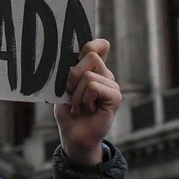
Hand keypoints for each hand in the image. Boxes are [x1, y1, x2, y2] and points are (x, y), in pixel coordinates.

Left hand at [54, 39, 118, 165]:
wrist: (74, 135)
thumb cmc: (68, 111)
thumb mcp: (63, 88)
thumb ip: (69, 71)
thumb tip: (72, 55)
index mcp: (93, 69)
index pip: (100, 45)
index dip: (92, 43)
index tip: (79, 53)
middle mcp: (105, 74)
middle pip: (90, 55)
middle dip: (73, 74)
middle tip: (70, 90)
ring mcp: (112, 85)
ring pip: (89, 75)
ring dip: (76, 94)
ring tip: (77, 106)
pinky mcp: (115, 96)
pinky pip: (94, 87)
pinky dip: (85, 99)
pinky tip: (88, 108)